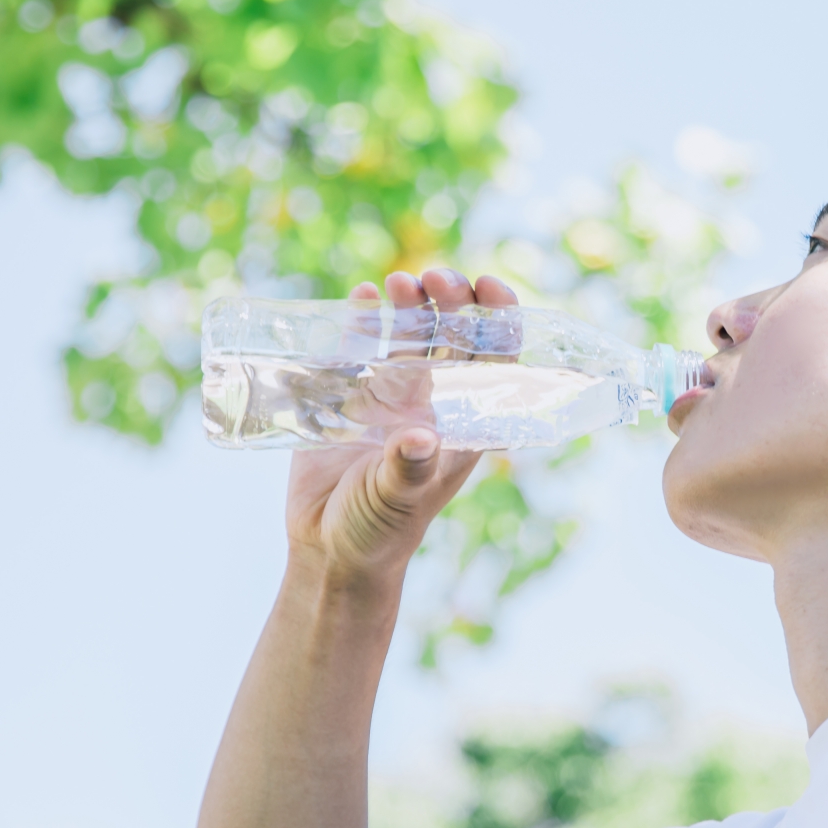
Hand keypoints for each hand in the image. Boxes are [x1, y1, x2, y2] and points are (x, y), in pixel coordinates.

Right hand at [285, 268, 517, 587]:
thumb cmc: (377, 532)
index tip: (488, 284)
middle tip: (434, 277)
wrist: (329, 550)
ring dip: (411, 303)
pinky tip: (362, 296)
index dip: (498, 319)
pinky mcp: (349, 397)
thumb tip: (420, 436)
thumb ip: (408, 469)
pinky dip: (363, 318)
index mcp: (460, 422)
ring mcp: (392, 396)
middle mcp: (432, 402)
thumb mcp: (397, 500)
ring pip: (411, 334)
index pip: (494, 360)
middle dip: (452, 300)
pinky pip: (360, 346)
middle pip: (454, 336)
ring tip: (398, 282)